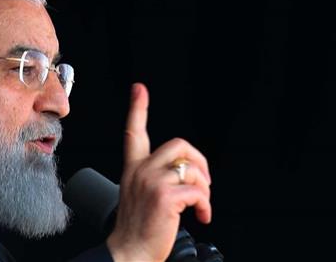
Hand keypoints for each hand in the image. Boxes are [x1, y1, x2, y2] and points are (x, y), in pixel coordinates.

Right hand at [106, 83, 212, 261]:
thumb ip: (155, 178)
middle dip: (200, 161)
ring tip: (200, 208)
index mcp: (133, 169)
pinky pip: (198, 192)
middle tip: (204, 182)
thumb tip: (186, 171)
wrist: (129, 253)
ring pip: (192, 170)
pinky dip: (206, 206)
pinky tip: (201, 217)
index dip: (137, 108)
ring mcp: (152, 182)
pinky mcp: (165, 196)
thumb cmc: (137, 229)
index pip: (133, 133)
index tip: (139, 89)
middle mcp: (141, 171)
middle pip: (179, 145)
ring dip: (204, 191)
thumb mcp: (139, 196)